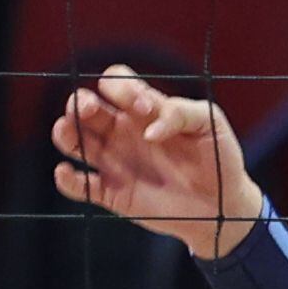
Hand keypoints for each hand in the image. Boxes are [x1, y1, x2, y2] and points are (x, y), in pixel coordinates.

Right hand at [53, 64, 261, 262]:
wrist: (223, 204)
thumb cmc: (218, 157)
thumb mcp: (210, 123)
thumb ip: (180, 113)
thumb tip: (149, 129)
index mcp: (145, 109)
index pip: (117, 84)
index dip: (121, 88)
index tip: (143, 109)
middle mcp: (123, 131)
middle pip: (86, 107)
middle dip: (80, 102)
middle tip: (89, 108)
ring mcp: (115, 161)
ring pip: (74, 140)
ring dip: (64, 132)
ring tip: (66, 130)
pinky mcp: (112, 193)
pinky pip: (79, 185)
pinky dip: (66, 179)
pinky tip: (67, 172)